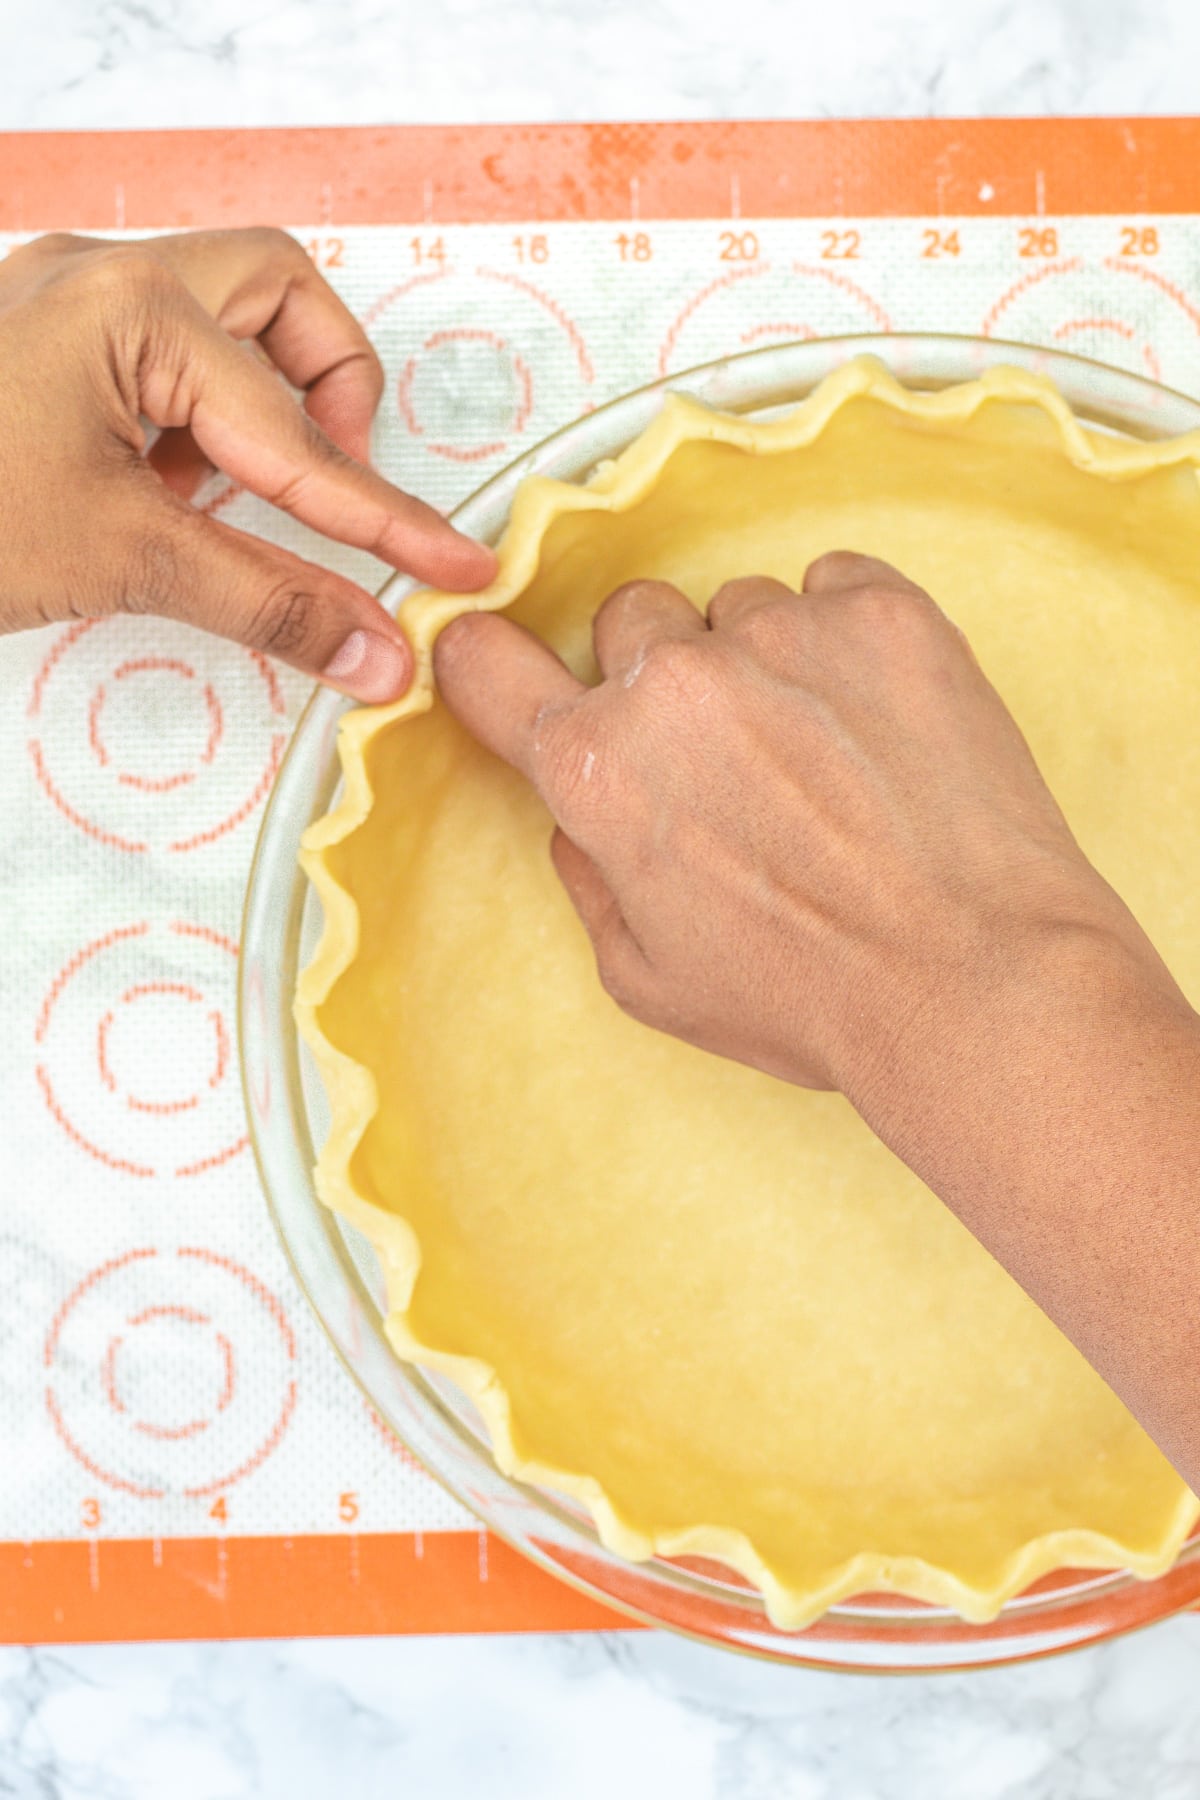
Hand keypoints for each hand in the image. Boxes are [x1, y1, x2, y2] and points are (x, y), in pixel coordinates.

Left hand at [0, 229, 494, 701]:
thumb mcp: (120, 562)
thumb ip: (268, 604)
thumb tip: (380, 654)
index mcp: (124, 310)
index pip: (296, 437)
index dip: (386, 518)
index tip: (456, 565)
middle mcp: (99, 279)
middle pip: (277, 291)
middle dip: (327, 387)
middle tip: (326, 486)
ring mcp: (66, 302)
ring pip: (224, 311)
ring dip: (256, 399)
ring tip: (224, 493)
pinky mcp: (46, 343)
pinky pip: (164, 352)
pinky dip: (193, 418)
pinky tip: (162, 489)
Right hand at [434, 553, 1178, 1106]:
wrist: (976, 978)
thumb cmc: (818, 995)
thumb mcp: (648, 978)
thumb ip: (589, 877)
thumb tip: (582, 818)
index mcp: (600, 768)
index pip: (487, 665)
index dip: (491, 668)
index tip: (506, 667)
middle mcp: (676, 683)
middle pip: (628, 620)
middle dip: (659, 676)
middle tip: (725, 753)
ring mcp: (782, 633)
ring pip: (738, 605)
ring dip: (763, 661)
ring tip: (826, 753)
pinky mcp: (882, 614)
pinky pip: (833, 585)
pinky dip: (845, 636)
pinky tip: (876, 717)